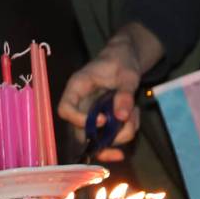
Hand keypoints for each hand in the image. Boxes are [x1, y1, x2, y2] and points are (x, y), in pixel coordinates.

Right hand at [58, 27, 154, 162]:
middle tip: (126, 130)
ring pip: (98, 138)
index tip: (103, 120)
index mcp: (77, 87)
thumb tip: (122, 116)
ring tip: (134, 113)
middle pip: (81, 132)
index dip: (78, 120)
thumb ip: (125, 93)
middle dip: (104, 139)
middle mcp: (80, 105)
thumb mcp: (127, 74)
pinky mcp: (103, 121)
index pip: (65, 109)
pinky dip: (126, 131)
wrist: (126, 60)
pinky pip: (111, 135)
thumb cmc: (121, 61)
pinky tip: (133, 115)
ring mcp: (91, 115)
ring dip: (120, 134)